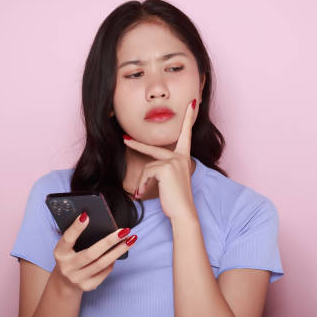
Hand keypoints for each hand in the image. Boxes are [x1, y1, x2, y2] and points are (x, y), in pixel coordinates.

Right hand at [52, 212, 137, 291]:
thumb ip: (77, 235)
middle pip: (91, 254)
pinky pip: (105, 272)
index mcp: (60, 253)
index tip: (86, 215)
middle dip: (110, 241)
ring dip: (119, 251)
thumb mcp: (68, 246)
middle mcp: (67, 267)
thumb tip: (97, 221)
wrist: (65, 281)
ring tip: (131, 240)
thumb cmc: (70, 256)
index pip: (67, 239)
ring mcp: (77, 279)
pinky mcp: (87, 286)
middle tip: (125, 230)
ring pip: (102, 264)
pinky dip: (113, 261)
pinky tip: (119, 252)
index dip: (76, 228)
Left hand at [122, 99, 197, 221]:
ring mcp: (174, 161)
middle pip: (153, 149)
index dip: (188, 119)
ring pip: (147, 167)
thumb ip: (163, 169)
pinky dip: (143, 184)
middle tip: (124, 138)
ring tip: (145, 192)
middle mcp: (180, 157)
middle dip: (136, 144)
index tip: (192, 104)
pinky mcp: (166, 167)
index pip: (186, 135)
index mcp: (183, 158)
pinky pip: (147, 173)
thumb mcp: (171, 180)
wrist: (183, 212)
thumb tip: (149, 171)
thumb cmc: (176, 199)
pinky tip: (144, 194)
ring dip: (143, 182)